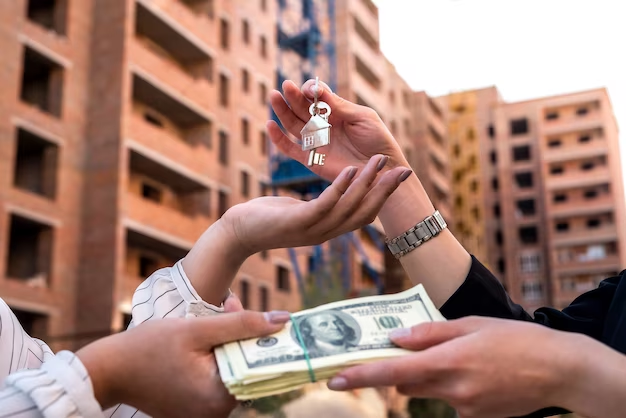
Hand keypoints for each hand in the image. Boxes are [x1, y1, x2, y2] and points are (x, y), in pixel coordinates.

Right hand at [77, 310, 289, 417]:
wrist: (107, 370)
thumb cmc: (148, 348)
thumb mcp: (198, 329)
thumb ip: (242, 324)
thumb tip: (283, 321)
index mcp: (219, 398)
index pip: (258, 367)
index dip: (264, 339)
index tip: (268, 318)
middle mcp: (215, 413)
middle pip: (244, 368)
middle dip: (241, 335)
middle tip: (231, 306)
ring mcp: (203, 413)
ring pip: (230, 370)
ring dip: (227, 343)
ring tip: (216, 316)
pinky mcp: (193, 409)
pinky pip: (214, 379)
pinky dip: (214, 356)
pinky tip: (203, 335)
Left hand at [222, 154, 411, 252]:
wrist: (238, 232)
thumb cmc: (268, 218)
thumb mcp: (301, 211)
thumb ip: (321, 205)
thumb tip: (336, 195)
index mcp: (328, 228)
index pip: (364, 215)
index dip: (384, 197)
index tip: (399, 176)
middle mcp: (325, 232)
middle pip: (363, 212)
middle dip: (385, 190)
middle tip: (403, 168)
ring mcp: (313, 230)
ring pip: (348, 206)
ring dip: (366, 183)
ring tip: (377, 162)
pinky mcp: (297, 223)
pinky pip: (324, 203)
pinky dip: (340, 187)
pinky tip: (349, 168)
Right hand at [268, 79, 407, 180]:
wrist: (382, 170)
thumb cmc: (378, 142)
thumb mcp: (362, 118)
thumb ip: (339, 106)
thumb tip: (316, 90)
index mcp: (337, 111)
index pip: (318, 96)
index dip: (311, 90)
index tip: (311, 90)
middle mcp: (324, 125)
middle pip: (302, 107)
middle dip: (293, 96)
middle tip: (285, 86)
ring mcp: (316, 141)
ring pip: (293, 124)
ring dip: (282, 110)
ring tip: (274, 96)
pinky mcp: (311, 159)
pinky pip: (290, 149)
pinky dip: (278, 138)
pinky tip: (270, 125)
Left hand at [327, 317, 588, 417]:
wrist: (560, 370)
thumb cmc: (516, 340)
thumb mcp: (472, 324)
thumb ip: (430, 333)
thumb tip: (396, 339)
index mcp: (449, 361)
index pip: (393, 372)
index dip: (361, 376)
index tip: (335, 380)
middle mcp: (452, 389)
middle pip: (407, 383)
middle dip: (402, 368)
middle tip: (411, 350)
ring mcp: (464, 407)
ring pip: (429, 391)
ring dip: (430, 376)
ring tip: (464, 358)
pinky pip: (451, 401)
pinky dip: (454, 387)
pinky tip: (479, 374)